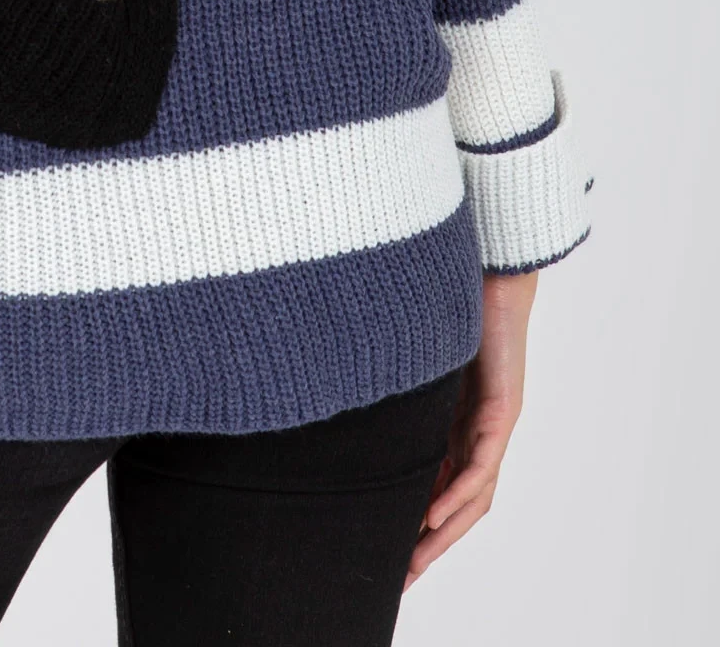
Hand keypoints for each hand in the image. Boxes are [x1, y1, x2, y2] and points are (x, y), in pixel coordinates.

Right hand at [405, 269, 537, 589]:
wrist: (491, 266)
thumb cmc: (448, 296)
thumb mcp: (408, 354)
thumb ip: (388, 377)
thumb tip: (337, 381)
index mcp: (456, 418)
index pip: (440, 482)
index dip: (417, 519)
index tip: (389, 548)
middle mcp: (480, 428)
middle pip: (461, 502)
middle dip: (430, 543)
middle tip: (400, 576)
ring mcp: (495, 422)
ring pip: (475, 495)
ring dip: (445, 532)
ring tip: (416, 561)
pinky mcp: (504, 409)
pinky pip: (482, 466)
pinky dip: (459, 494)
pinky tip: (436, 514)